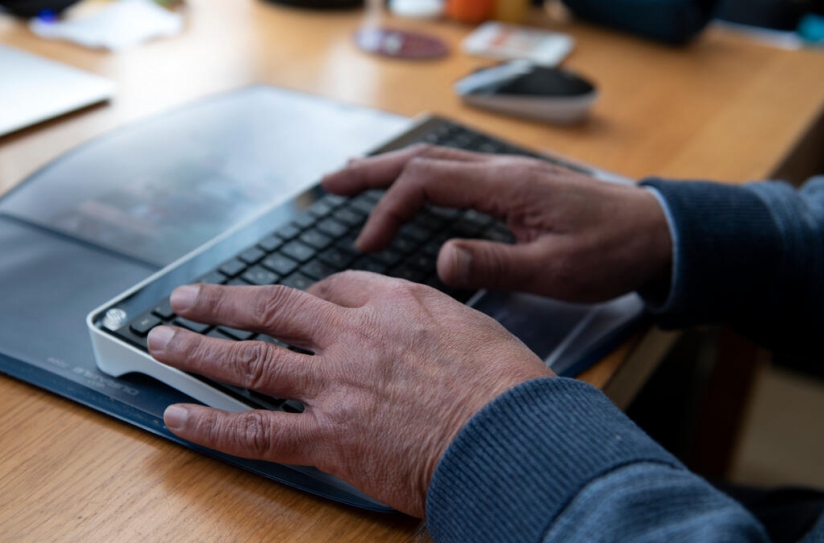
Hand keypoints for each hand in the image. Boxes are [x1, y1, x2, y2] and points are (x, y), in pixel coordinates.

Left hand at [147, 272, 553, 516]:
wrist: (513, 434)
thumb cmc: (507, 388)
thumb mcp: (474, 327)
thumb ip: (431, 323)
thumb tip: (419, 332)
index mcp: (394, 303)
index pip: (332, 289)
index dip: (301, 297)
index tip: (286, 304)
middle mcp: (354, 334)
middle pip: (272, 308)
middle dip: (222, 302)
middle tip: (185, 297)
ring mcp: (336, 383)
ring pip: (251, 358)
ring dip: (199, 348)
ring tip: (162, 339)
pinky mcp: (330, 435)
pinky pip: (256, 429)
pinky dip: (211, 423)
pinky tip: (178, 415)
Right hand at [322, 144, 672, 302]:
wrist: (659, 233)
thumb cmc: (612, 253)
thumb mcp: (555, 270)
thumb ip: (495, 263)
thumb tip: (440, 260)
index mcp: (506, 186)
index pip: (427, 183)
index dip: (388, 210)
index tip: (367, 246)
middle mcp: (502, 171)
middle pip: (422, 160)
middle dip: (372, 171)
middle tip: (328, 184)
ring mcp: (508, 174)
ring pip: (436, 161)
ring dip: (391, 168)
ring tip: (353, 179)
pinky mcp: (515, 185)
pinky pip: (455, 171)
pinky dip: (420, 175)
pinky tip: (411, 187)